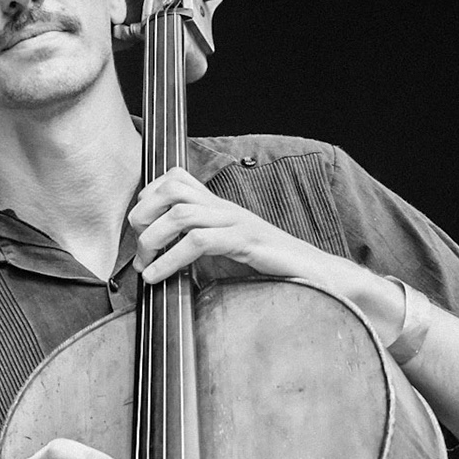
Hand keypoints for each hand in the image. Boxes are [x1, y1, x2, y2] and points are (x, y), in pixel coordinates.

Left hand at [129, 167, 350, 289]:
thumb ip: (198, 257)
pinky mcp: (247, 243)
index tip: (141, 228)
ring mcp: (238, 223)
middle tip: (139, 250)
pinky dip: (170, 260)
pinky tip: (160, 277)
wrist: (319, 280)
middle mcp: (227, 210)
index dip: (149, 196)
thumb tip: (159, 268)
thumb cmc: (273, 274)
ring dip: (153, 239)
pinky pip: (199, 242)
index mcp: (222, 210)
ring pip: (181, 212)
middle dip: (144, 215)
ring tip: (146, 267)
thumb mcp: (226, 261)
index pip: (177, 178)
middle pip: (172, 188)